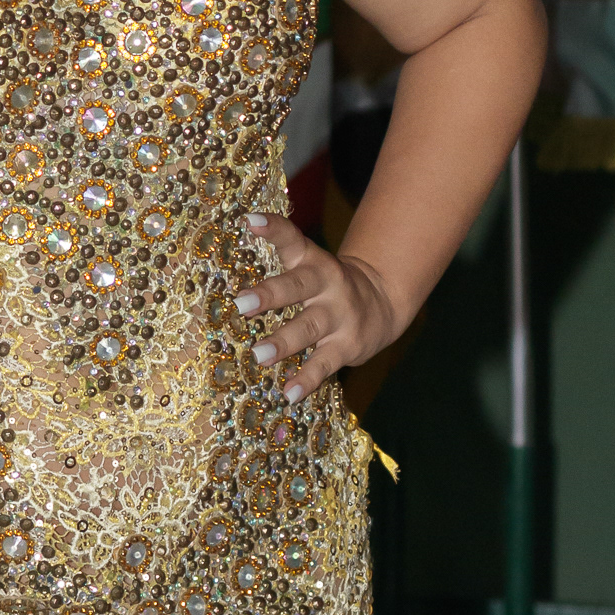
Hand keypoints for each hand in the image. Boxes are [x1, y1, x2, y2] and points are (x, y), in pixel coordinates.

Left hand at [233, 211, 398, 402]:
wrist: (383, 301)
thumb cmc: (326, 285)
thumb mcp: (309, 265)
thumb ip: (280, 260)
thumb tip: (231, 258)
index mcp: (312, 261)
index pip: (291, 240)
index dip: (272, 229)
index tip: (249, 220)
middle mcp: (327, 284)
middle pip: (298, 287)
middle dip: (270, 294)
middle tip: (241, 302)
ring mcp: (339, 316)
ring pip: (309, 328)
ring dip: (283, 342)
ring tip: (258, 355)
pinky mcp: (348, 346)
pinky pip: (324, 364)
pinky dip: (307, 379)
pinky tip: (289, 393)